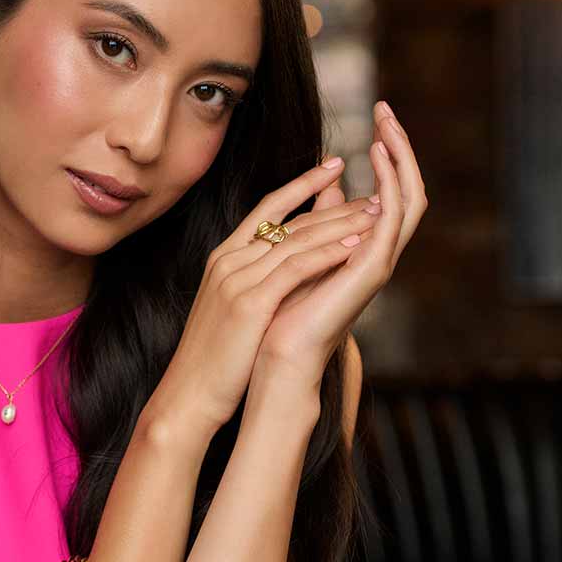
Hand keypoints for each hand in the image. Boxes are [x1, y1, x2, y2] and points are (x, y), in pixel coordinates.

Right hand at [140, 156, 382, 445]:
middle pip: (289, 221)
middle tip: (371, 192)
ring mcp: (237, 279)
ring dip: (339, 224)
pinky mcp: (250, 303)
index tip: (332, 167)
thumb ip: (251, 279)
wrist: (187, 393)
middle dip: (333, 204)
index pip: (268, 209)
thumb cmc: (212, 359)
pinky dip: (327, 254)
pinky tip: (355, 245)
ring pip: (296, 239)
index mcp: (224, 258)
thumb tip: (281, 269)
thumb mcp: (228, 307)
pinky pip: (295, 269)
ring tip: (375, 213)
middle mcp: (229, 260)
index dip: (302, 185)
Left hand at [251, 101, 427, 394]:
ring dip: (401, 157)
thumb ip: (319, 220)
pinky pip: (392, 216)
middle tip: (387, 109)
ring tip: (387, 122)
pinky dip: (389, 183)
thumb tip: (327, 186)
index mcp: (362, 249)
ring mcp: (379, 261)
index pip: (388, 192)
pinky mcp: (372, 269)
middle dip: (399, 148)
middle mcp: (377, 253)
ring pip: (408, 198)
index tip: (376, 118)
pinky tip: (376, 155)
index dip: (386, 155)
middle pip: (405, 190)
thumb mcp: (300, 252)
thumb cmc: (282, 312)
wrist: (277, 356)